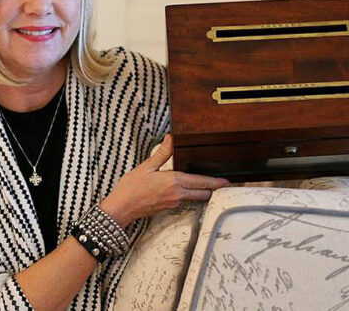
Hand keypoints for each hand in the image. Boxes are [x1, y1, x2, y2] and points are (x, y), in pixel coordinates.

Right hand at [99, 134, 229, 226]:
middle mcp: (178, 194)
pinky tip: (185, 188)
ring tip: (206, 184)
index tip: (227, 181)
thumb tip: (171, 139)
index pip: (202, 182)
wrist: (121, 208)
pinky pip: (184, 200)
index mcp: (174, 181)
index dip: (216, 182)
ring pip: (195, 197)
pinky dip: (189, 194)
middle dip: (213, 189)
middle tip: (222, 184)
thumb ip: (162, 154)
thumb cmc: (131, 188)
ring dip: (201, 192)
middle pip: (204, 193)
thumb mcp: (146, 167)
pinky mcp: (168, 208)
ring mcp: (174, 203)